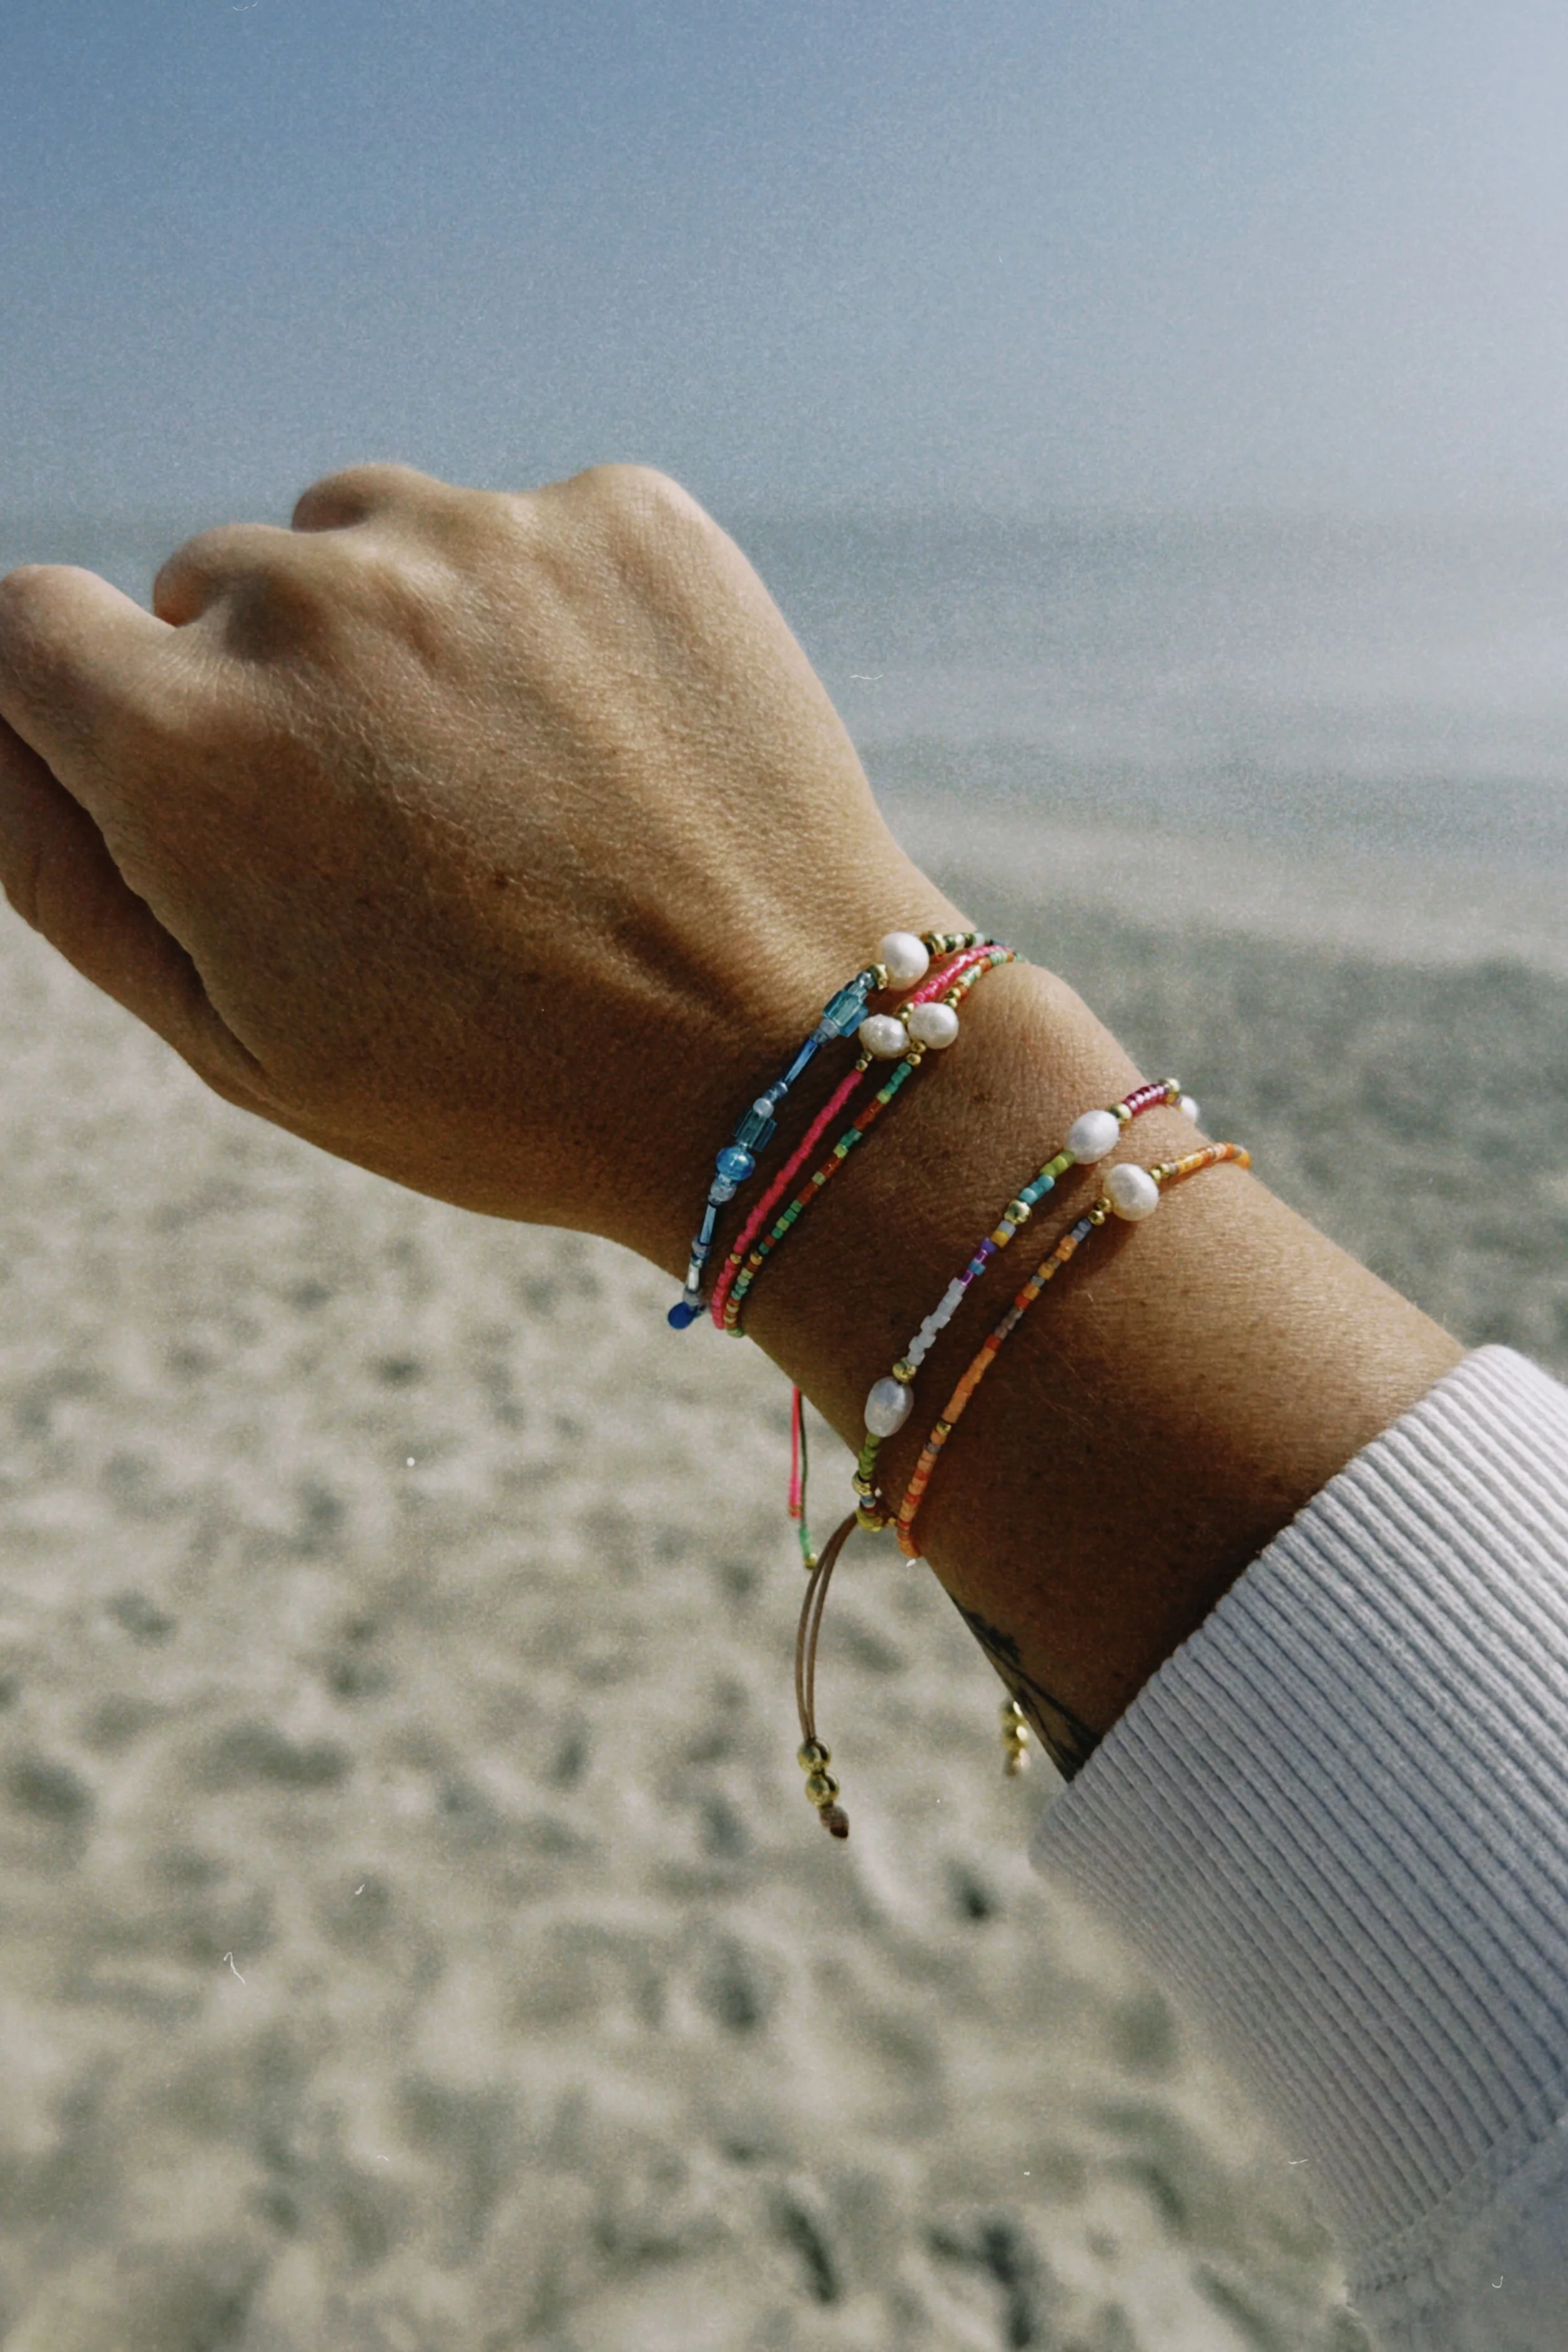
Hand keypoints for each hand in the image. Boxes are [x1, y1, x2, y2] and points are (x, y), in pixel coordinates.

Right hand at [0, 463, 956, 1255]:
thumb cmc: (497, 1085)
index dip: (83, 705)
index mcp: (185, 742)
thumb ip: (64, 866)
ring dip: (398, 637)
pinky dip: (543, 617)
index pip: (22, 625)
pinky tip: (610, 748)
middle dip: (262, 693)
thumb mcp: (238, 1037)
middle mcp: (316, 600)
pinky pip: (518, 531)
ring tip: (510, 794)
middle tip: (397, 842)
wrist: (789, 1064)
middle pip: (211, 589)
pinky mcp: (626, 516)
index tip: (177, 774)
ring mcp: (484, 538)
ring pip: (361, 542)